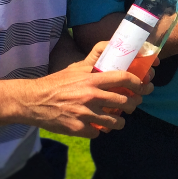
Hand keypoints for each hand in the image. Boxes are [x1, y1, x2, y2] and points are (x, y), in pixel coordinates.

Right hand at [20, 41, 148, 137]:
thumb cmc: (56, 82)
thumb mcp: (76, 67)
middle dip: (133, 104)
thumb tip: (111, 45)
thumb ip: (94, 59)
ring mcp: (85, 114)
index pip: (124, 78)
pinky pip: (98, 133)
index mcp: (92, 79)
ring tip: (118, 120)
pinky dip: (99, 131)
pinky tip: (96, 127)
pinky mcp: (78, 128)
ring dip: (119, 122)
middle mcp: (91, 96)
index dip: (139, 83)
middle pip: (124, 102)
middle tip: (132, 105)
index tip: (144, 87)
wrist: (33, 101)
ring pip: (115, 122)